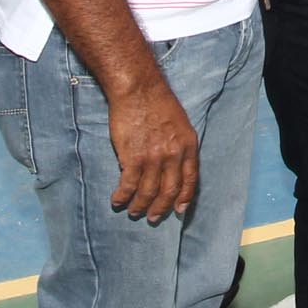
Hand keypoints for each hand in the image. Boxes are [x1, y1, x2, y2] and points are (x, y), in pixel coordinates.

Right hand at [108, 78, 198, 223]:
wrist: (138, 89)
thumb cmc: (158, 101)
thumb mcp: (180, 122)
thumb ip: (179, 144)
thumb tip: (175, 165)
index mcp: (187, 146)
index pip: (190, 179)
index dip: (184, 197)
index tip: (179, 209)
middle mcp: (173, 155)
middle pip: (169, 191)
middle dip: (161, 208)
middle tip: (153, 217)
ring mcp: (153, 158)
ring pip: (148, 192)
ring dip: (140, 206)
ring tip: (134, 211)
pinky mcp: (132, 158)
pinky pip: (129, 185)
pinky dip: (122, 196)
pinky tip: (117, 200)